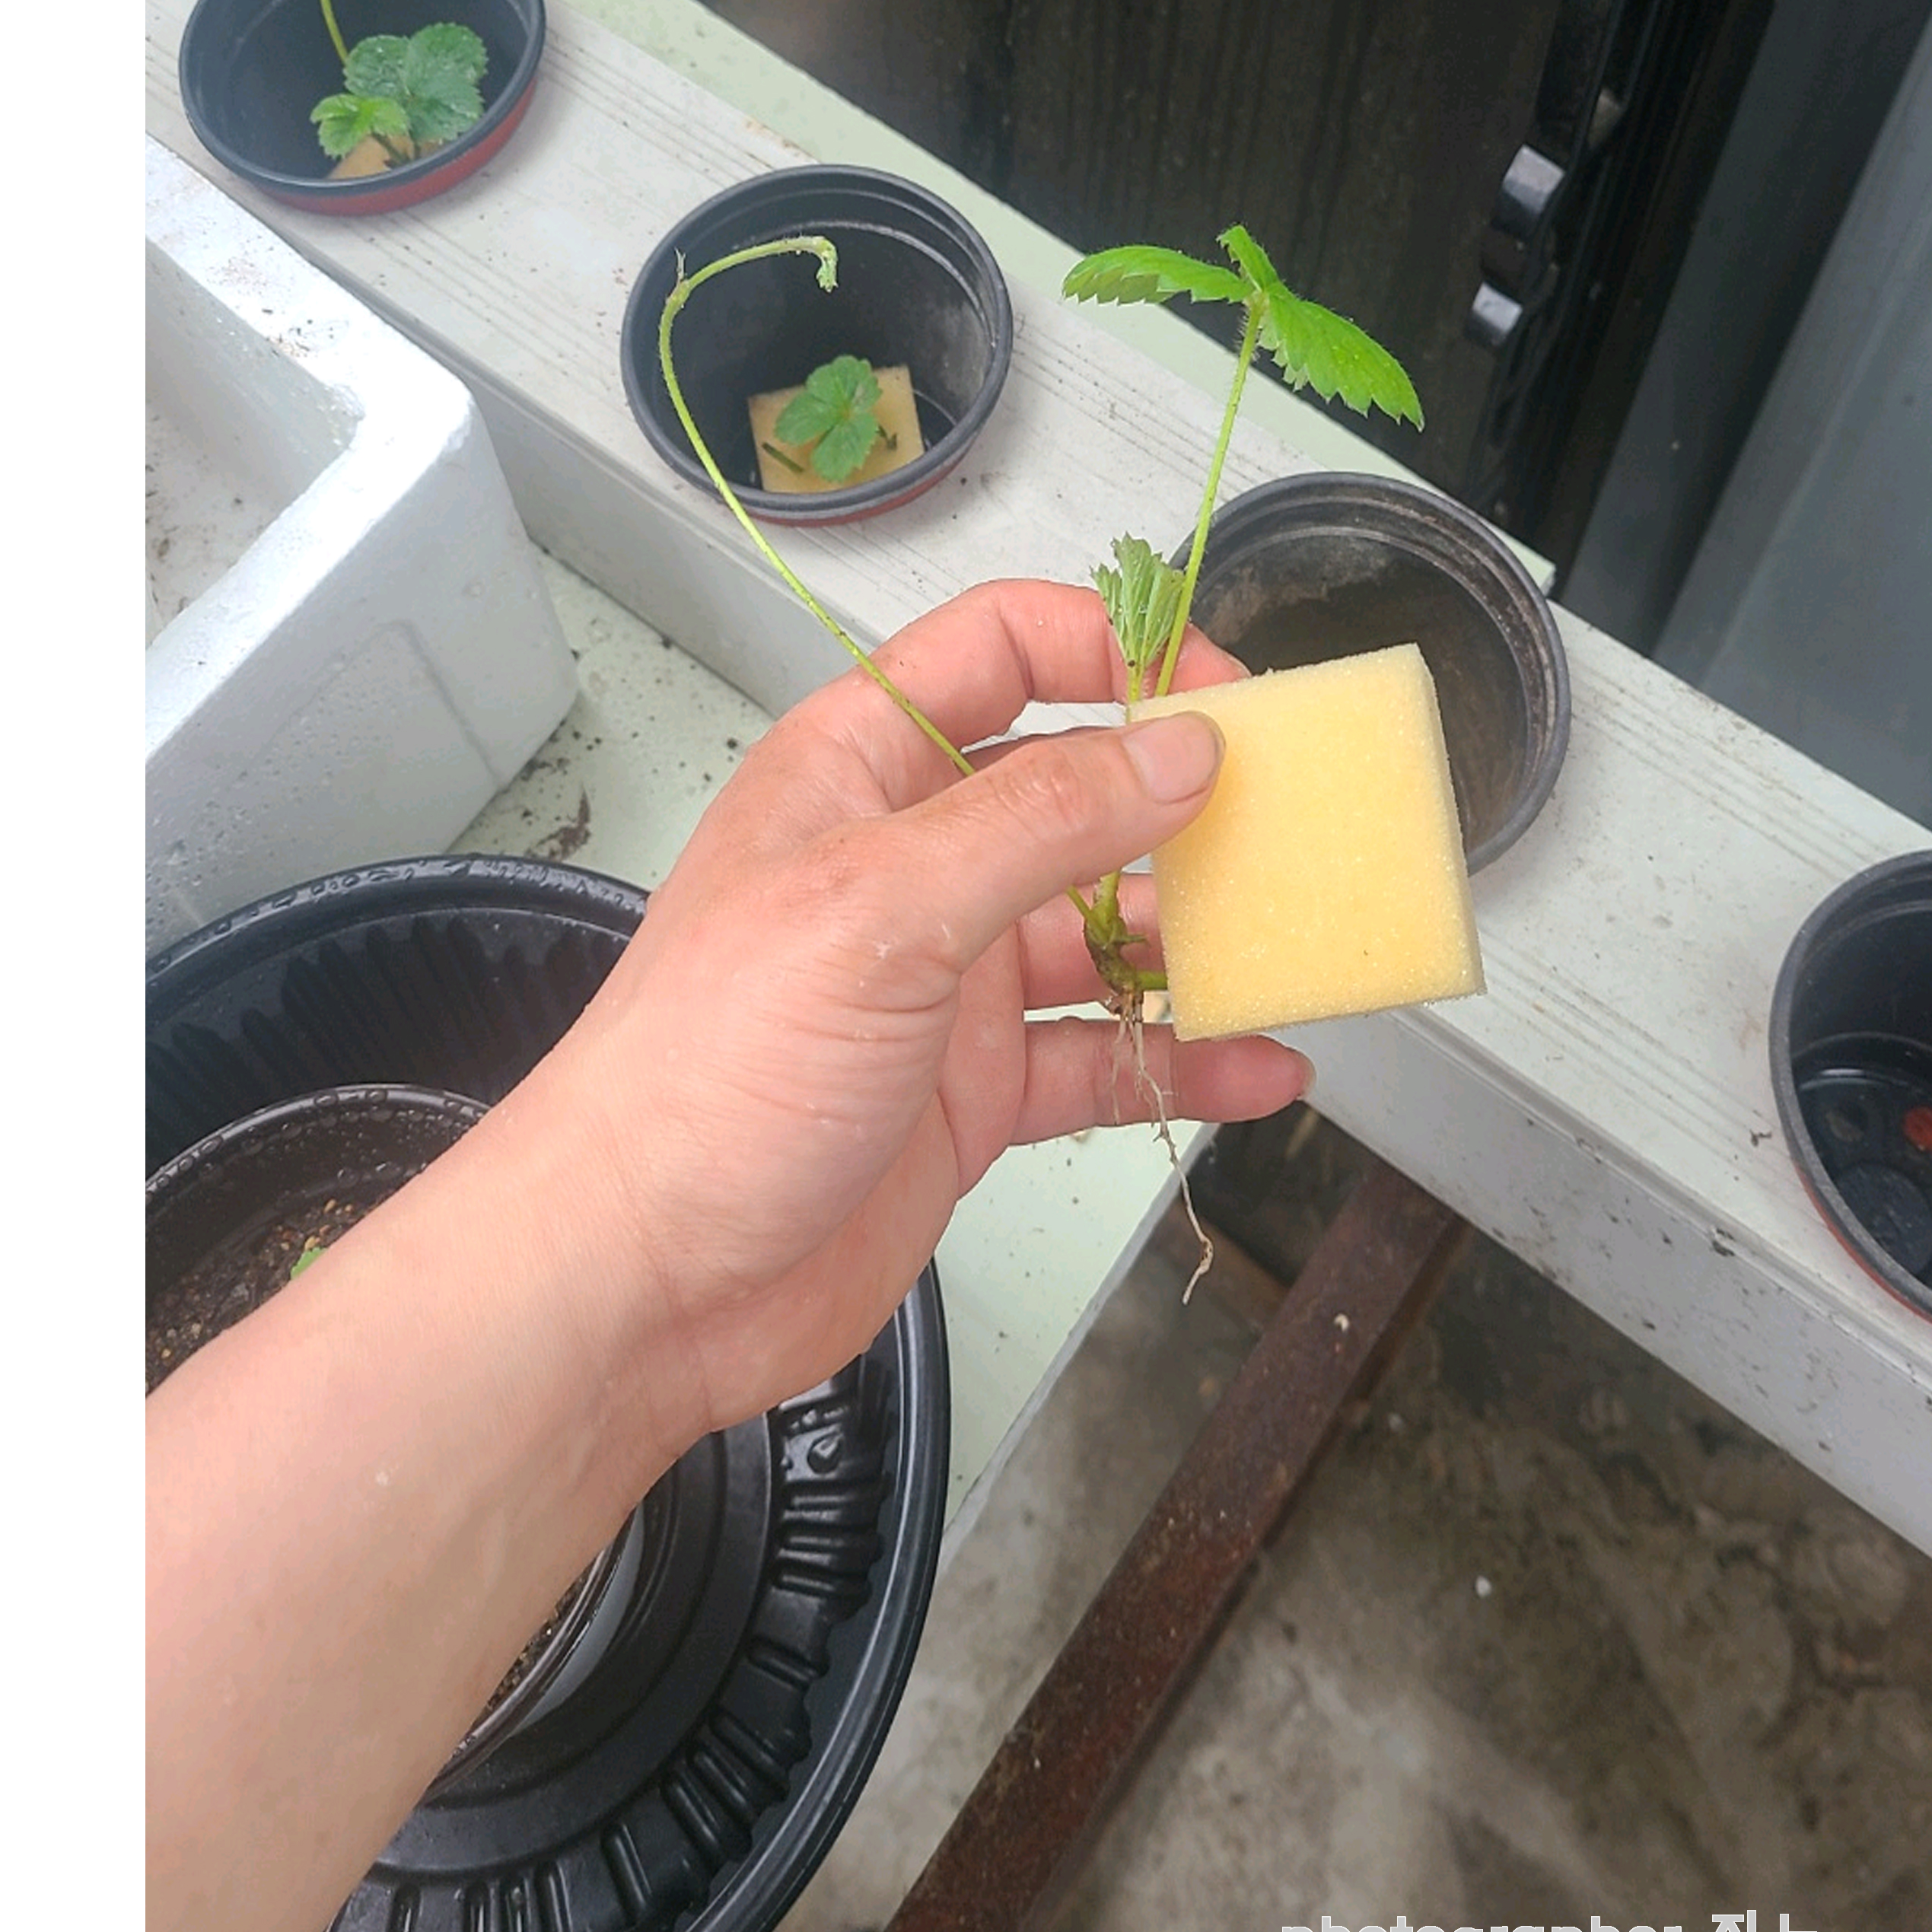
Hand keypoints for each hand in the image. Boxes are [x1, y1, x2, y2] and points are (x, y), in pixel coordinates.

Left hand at [527, 577, 1307, 1453]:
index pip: (1002, 651)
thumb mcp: (880, 912)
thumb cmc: (705, 1076)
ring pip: (1108, 930)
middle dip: (1184, 806)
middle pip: (1077, 792)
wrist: (638, 1282)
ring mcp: (945, 983)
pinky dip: (1184, 1061)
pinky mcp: (972, 1095)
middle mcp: (908, 863)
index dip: (1117, 649)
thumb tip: (1176, 748)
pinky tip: (1260, 1071)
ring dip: (1201, 942)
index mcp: (858, 773)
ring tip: (1292, 955)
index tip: (1223, 696)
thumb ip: (1039, 821)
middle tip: (1289, 831)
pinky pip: (1105, 1055)